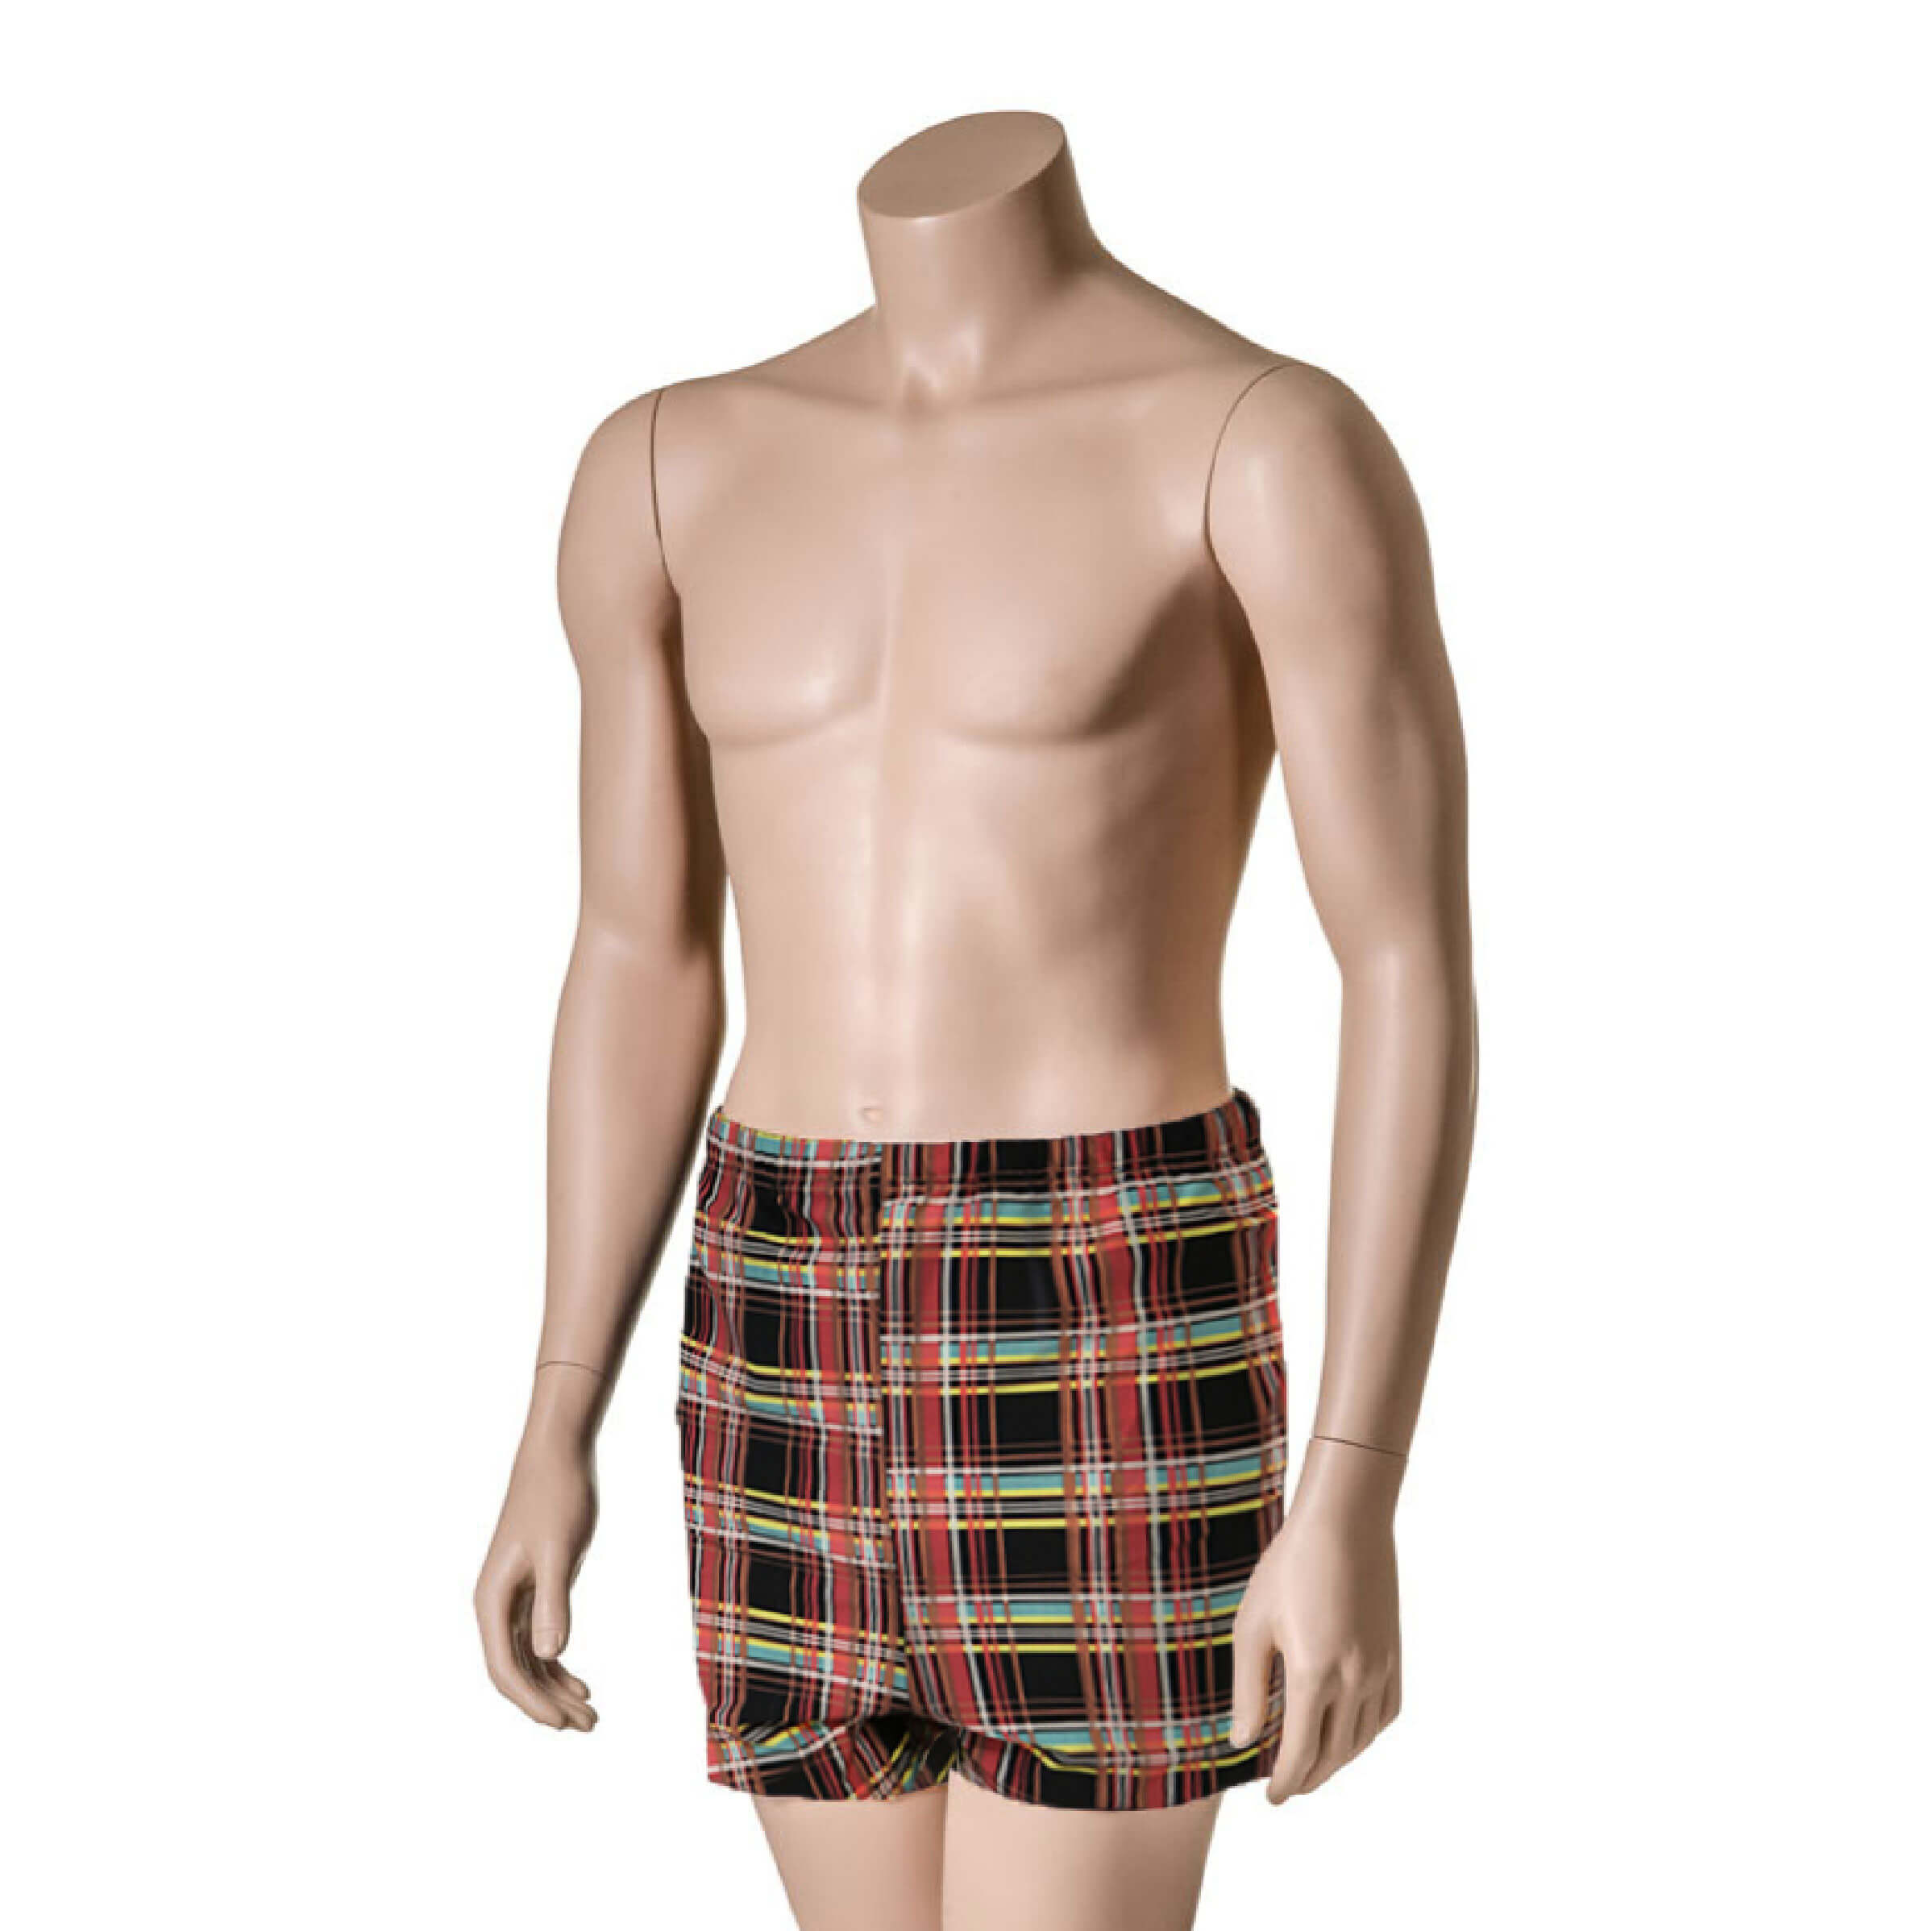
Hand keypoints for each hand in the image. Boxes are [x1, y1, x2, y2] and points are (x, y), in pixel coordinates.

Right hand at [474, 1424, 599, 1730]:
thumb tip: (551, 1654)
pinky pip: (539, 1639)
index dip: (532, 1701)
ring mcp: (514, 1598)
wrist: (558, 1455)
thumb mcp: (560, 1550)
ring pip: (529, 1659)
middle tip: (590, 1726)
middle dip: (548, 1703)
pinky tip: (580, 1683)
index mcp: (493, 1599)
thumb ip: (553, 1601)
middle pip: (517, 1670)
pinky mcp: (533, 1588)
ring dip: (556, 1689)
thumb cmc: (557, 1496)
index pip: (505, 1667)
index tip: (563, 1723)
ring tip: (592, 1715)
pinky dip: (558, 1664)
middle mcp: (496, 1604)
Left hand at [1229, 1443, 1402, 1800]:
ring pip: (1361, 1739)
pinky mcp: (1395, 1655)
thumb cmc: (1289, 1567)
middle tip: (1289, 1787)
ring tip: (1313, 1764)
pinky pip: (1385, 1714)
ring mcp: (1380, 1669)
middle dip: (1309, 1777)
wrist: (1345, 1522)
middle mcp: (1354, 1681)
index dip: (1286, 1782)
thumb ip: (1248, 1690)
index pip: (1301, 1754)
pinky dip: (1365, 1735)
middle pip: (1333, 1754)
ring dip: (1337, 1761)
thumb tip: (1244, 1742)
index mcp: (1314, 1676)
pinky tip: (1349, 1732)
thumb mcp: (1253, 1625)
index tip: (1273, 1797)